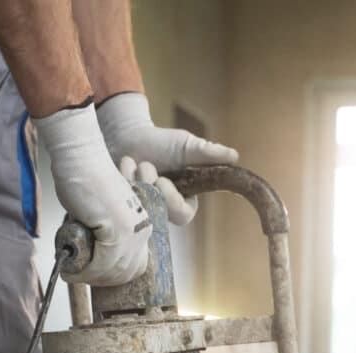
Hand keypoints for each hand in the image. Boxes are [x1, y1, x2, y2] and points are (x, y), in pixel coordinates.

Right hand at [33, 104, 151, 285]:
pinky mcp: (118, 231)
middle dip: (100, 279)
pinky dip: (84, 271)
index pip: (136, 265)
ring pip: (113, 270)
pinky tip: (70, 271)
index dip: (114, 276)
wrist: (82, 158)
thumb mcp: (101, 213)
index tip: (94, 276)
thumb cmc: (85, 180)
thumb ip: (104, 234)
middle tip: (78, 276)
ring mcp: (132, 230)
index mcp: (142, 224)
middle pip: (125, 272)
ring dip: (89, 277)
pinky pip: (101, 263)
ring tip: (71, 273)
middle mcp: (142, 228)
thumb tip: (92, 257)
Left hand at [97, 93, 238, 226]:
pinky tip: (125, 164)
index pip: (183, 216)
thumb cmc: (161, 142)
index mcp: (183, 201)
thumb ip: (208, 154)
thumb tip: (234, 157)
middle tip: (147, 166)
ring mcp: (142, 210)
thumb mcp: (187, 146)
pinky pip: (121, 201)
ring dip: (137, 179)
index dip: (172, 201)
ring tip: (137, 163)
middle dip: (151, 188)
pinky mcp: (122, 207)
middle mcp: (163, 211)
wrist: (130, 135)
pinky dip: (123, 176)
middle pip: (161, 216)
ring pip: (140, 208)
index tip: (162, 182)